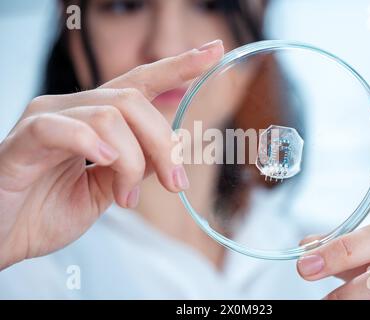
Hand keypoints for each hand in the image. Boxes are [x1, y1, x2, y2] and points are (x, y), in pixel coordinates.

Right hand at [0, 40, 223, 270]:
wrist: (4, 238)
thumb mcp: (106, 190)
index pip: (140, 82)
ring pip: (110, 116)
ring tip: (126, 199)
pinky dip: (92, 143)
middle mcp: (71, 108)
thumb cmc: (48, 211)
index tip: (213, 52)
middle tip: (175, 183)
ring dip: (132, 161)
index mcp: (94, 118)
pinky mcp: (24, 140)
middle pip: (134, 101)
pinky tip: (104, 163)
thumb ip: (137, 166)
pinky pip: (63, 128)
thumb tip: (173, 148)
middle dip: (164, 143)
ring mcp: (46, 119)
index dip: (178, 67)